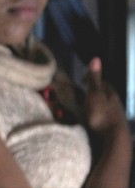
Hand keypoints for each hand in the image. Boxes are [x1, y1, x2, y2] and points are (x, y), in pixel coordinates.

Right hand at [81, 57, 131, 187]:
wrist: (115, 139)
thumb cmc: (102, 114)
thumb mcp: (94, 94)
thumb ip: (94, 79)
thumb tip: (96, 58)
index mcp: (111, 94)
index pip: (103, 83)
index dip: (92, 80)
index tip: (80, 80)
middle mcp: (116, 103)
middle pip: (105, 94)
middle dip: (96, 92)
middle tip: (83, 93)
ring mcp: (117, 116)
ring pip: (107, 106)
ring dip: (98, 105)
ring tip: (87, 106)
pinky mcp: (115, 127)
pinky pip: (106, 117)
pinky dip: (100, 115)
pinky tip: (95, 119)